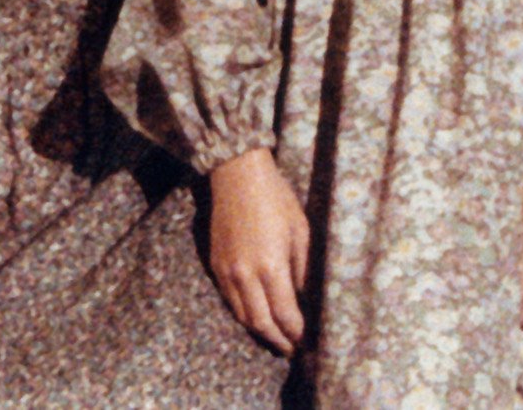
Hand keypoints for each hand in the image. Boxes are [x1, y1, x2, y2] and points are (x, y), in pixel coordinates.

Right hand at [206, 145, 310, 353]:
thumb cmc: (276, 197)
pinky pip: (229, 299)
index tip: (307, 341)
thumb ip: (301, 268)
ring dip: (260, 331)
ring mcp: (227, 271)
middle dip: (279, 340)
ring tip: (275, 338)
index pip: (285, 314)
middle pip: (261, 322)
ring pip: (242, 315)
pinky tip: (255, 315)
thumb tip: (303, 296)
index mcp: (271, 266)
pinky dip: (243, 314)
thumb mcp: (300, 230)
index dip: (297, 332)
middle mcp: (246, 275)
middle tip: (292, 349)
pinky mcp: (215, 264)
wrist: (236, 173)